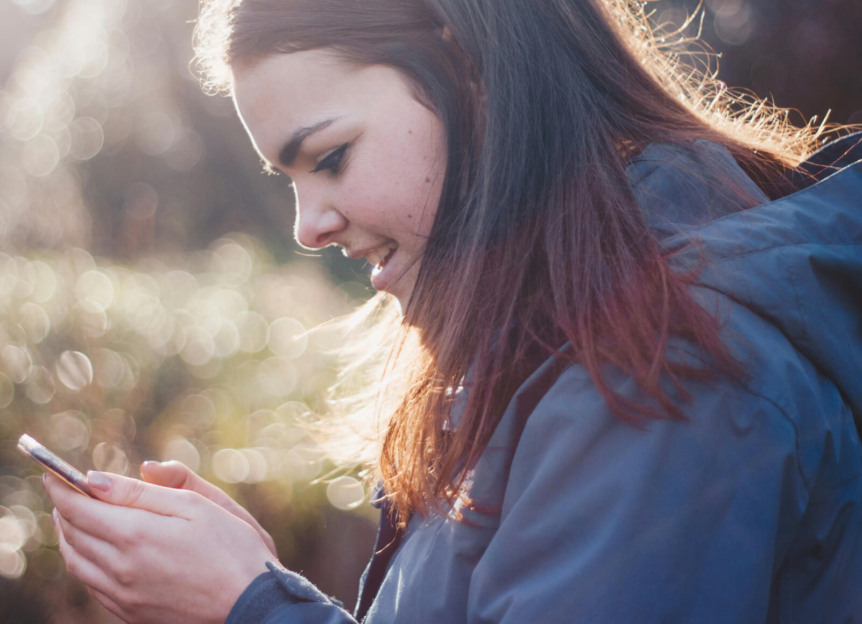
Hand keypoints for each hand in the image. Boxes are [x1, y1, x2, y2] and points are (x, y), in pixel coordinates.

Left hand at [44, 472, 275, 623]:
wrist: (251, 604)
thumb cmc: (233, 548)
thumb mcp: (197, 505)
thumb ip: (146, 490)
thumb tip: (98, 479)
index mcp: (136, 534)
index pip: (79, 507)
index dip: (61, 487)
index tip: (52, 472)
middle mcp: (121, 567)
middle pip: (72, 533)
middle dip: (64, 507)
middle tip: (64, 489)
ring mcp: (123, 594)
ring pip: (76, 561)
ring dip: (68, 535)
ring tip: (73, 516)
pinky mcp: (131, 613)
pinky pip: (91, 584)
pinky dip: (82, 561)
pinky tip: (94, 550)